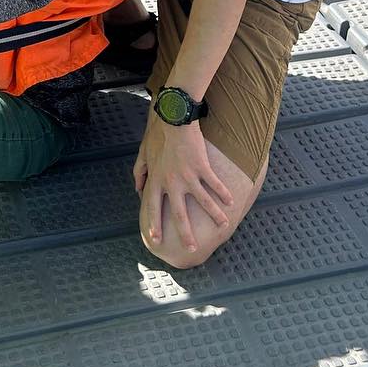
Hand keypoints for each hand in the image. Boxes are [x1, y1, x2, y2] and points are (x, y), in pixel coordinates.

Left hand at [134, 108, 234, 254]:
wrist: (174, 118)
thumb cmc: (157, 135)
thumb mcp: (143, 154)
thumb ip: (139, 173)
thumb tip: (137, 190)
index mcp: (156, 180)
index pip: (153, 207)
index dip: (154, 224)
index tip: (155, 240)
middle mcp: (171, 182)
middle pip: (178, 213)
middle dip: (185, 233)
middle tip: (191, 248)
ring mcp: (188, 176)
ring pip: (202, 201)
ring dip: (213, 215)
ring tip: (222, 226)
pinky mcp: (201, 166)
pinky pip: (214, 183)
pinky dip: (223, 193)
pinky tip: (230, 202)